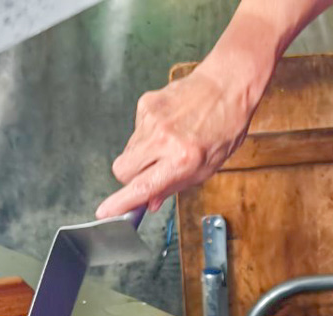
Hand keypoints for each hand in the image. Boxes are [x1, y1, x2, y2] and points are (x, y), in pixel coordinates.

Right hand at [96, 66, 258, 217]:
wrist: (226, 86)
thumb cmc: (225, 126)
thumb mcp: (207, 167)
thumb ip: (175, 186)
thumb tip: (150, 202)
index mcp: (183, 159)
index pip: (141, 187)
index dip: (120, 203)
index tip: (105, 212)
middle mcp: (164, 139)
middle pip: (122, 170)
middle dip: (131, 178)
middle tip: (150, 174)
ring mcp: (151, 119)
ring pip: (128, 151)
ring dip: (143, 156)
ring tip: (168, 145)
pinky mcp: (145, 104)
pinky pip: (136, 131)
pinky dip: (148, 136)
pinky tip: (168, 128)